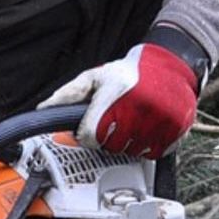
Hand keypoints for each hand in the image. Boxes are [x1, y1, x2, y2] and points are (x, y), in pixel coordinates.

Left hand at [38, 43, 197, 156]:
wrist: (169, 64)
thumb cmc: (129, 72)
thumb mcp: (95, 77)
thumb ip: (69, 94)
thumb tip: (44, 109)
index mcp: (114, 95)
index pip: (90, 135)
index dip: (86, 134)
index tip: (91, 128)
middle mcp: (138, 109)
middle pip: (110, 146)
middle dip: (107, 137)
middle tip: (113, 121)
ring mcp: (158, 121)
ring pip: (131, 151)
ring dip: (127, 143)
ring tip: (131, 122)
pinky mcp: (174, 130)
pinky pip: (152, 153)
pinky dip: (147, 146)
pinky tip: (146, 129)